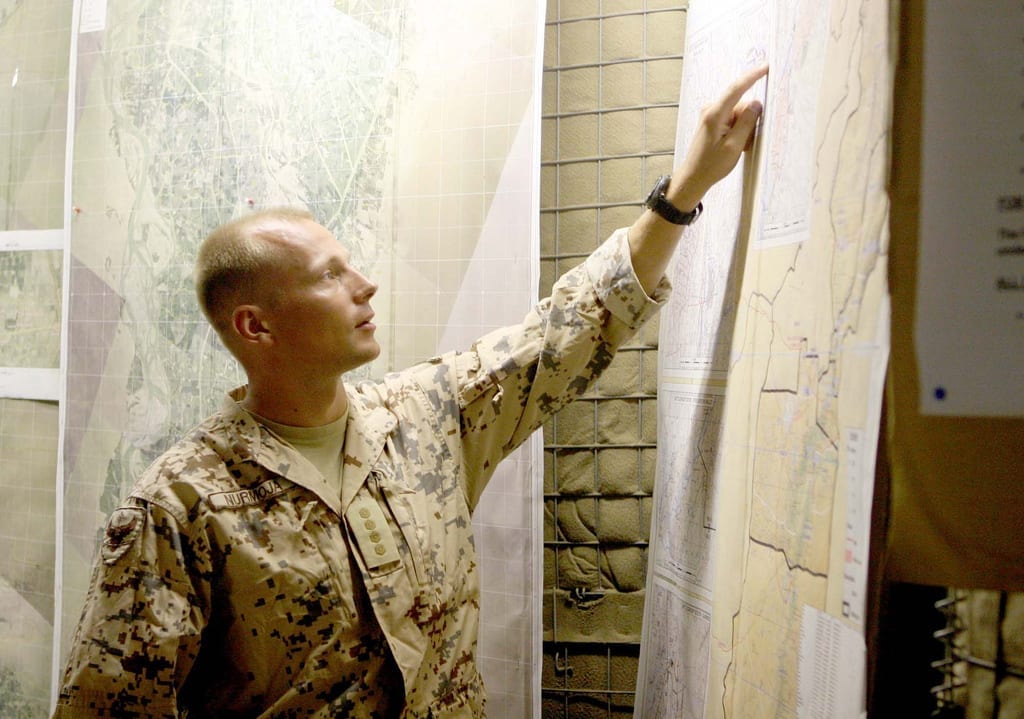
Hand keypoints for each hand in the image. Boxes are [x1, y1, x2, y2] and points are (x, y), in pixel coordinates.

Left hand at [669, 64, 767, 209]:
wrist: (693, 177)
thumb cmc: (711, 165)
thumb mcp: (734, 146)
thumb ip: (747, 123)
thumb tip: (757, 103)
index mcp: (715, 114)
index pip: (736, 88)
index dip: (752, 76)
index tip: (766, 66)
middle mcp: (711, 110)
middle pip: (741, 105)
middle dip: (750, 121)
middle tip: (746, 143)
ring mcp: (711, 115)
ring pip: (739, 114)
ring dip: (744, 129)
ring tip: (738, 147)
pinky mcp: (712, 121)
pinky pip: (733, 120)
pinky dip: (738, 132)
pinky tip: (734, 146)